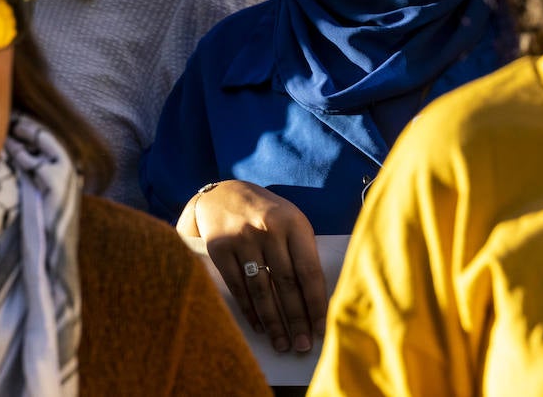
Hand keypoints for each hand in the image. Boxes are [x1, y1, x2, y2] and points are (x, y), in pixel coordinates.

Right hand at [177, 180, 327, 352]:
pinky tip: (260, 327)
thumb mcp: (290, 221)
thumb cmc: (267, 214)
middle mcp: (268, 229)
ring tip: (282, 344)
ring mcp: (242, 239)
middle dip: (297, 319)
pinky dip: (250, 310)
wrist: (223, 194)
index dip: (316, 303)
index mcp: (294, 223)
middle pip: (287, 284)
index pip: (309, 270)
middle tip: (303, 346)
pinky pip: (238, 287)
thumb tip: (316, 301)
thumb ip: (302, 252)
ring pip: (261, 290)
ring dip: (273, 321)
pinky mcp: (220, 248)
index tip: (323, 329)